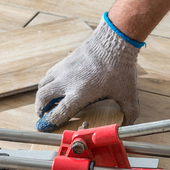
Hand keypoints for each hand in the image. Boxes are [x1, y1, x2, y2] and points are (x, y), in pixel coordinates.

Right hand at [35, 14, 142, 131]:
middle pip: (42, 98)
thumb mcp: (127, 94)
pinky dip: (47, 83)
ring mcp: (63, 70)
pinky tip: (55, 86)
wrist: (114, 41)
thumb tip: (129, 125)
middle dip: (40, 110)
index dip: (49, 123)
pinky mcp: (64, 61)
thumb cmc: (120, 68)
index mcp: (79, 94)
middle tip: (44, 116)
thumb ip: (129, 112)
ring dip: (42, 96)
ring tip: (47, 103)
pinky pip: (49, 74)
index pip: (58, 113)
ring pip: (42, 85)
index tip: (44, 128)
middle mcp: (67, 83)